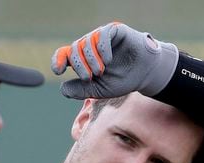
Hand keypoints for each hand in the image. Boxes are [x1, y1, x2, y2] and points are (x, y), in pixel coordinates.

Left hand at [51, 22, 178, 98]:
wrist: (145, 74)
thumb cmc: (122, 80)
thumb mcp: (99, 90)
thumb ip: (81, 90)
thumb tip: (62, 89)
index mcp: (84, 58)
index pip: (64, 55)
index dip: (58, 60)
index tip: (58, 71)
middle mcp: (90, 45)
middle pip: (74, 49)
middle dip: (79, 65)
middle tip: (88, 78)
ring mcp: (101, 37)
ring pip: (86, 42)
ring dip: (90, 59)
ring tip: (100, 72)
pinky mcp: (114, 31)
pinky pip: (103, 35)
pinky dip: (102, 49)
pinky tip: (108, 61)